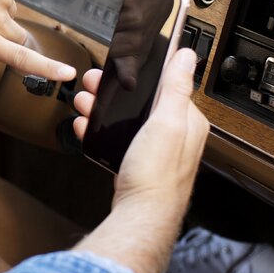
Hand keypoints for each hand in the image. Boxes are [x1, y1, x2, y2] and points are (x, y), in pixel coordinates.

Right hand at [74, 48, 208, 219]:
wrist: (139, 216)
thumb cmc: (156, 176)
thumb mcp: (167, 122)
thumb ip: (177, 87)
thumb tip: (186, 56)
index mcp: (188, 123)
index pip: (168, 87)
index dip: (142, 77)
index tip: (122, 70)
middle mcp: (175, 137)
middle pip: (142, 103)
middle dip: (116, 93)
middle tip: (94, 85)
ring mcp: (154, 152)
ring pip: (127, 121)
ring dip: (103, 110)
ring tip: (85, 103)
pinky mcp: (136, 165)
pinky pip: (116, 140)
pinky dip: (100, 131)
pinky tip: (87, 128)